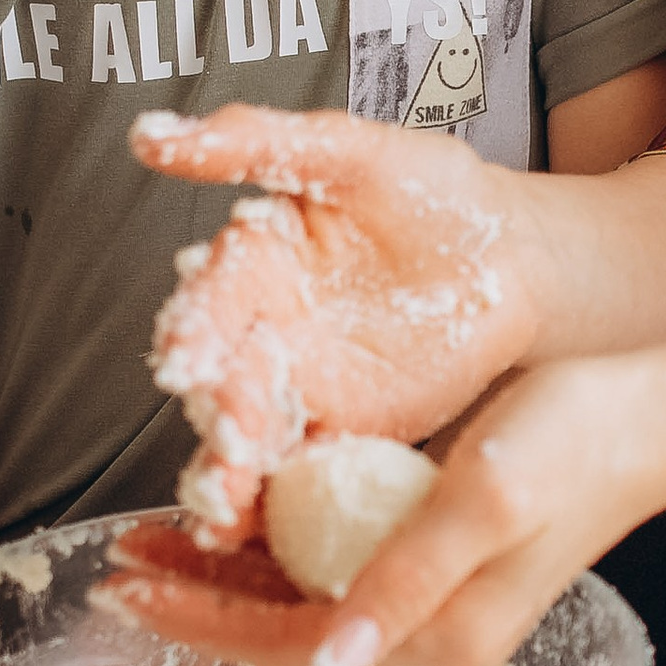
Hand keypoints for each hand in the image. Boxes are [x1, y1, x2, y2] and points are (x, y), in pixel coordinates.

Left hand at [104, 349, 665, 665]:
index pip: (289, 646)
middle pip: (286, 632)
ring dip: (229, 576)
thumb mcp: (485, 498)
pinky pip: (339, 568)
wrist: (658, 412)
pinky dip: (279, 551)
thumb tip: (327, 664)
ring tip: (159, 543)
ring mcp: (437, 594)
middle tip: (118, 567)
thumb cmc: (578, 439)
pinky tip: (242, 520)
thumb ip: (404, 577)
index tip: (127, 592)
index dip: (201, 623)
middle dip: (197, 603)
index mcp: (439, 632)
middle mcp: (432, 629)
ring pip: (305, 600)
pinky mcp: (441, 553)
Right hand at [133, 106, 542, 545]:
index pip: (207, 299)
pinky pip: (288, 474)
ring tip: (223, 504)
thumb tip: (148, 135)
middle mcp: (259, 331)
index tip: (186, 355)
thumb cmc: (437, 195)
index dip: (193, 328)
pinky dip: (263, 505)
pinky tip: (245, 530)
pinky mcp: (334, 434)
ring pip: (241, 435)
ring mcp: (294, 389)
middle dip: (214, 410)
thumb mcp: (351, 153)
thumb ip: (254, 142)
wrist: (517, 261)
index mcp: (252, 263)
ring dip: (224, 471)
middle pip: (217, 379)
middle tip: (226, 436)